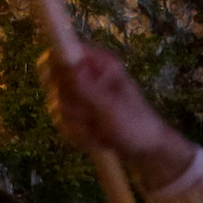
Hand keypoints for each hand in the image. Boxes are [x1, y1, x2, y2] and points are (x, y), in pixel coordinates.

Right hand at [40, 45, 196, 189]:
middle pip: (55, 83)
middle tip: (91, 117)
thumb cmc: (135, 124)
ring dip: (77, 125)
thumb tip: (64, 62)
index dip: (55, 69)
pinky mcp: (79, 113)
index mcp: (99, 64)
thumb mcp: (110, 107)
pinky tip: (97, 139)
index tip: (62, 89)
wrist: (146, 151)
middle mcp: (88, 75)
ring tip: (99, 133)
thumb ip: (85, 87)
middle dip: (72, 107)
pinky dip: (78, 134)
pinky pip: (63, 122)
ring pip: (58, 106)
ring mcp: (82, 95)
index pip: (64, 52)